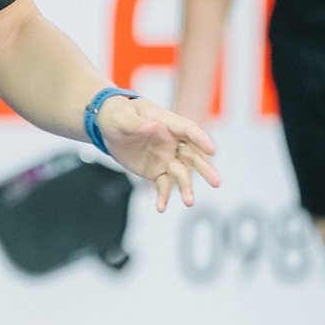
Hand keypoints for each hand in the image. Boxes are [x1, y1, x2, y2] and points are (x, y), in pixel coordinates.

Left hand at [95, 95, 219, 213]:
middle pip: (193, 155)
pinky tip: (161, 208)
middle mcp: (172, 142)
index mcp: (167, 123)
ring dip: (186, 187)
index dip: (201, 139)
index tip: (212, 150)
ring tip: (189, 202)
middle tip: (216, 182)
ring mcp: (167, 158)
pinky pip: (164, 186)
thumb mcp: (120, 117)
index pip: (188, 130)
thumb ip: (135, 123)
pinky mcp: (158, 172)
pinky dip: (163, 197)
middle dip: (205, 168)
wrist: (109, 129)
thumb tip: (153, 127)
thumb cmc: (117, 116)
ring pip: (182, 174)